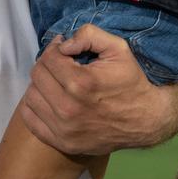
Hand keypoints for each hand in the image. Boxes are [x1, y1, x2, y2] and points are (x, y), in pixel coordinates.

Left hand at [20, 25, 177, 155]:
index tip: (65, 50)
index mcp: (81, 83)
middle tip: (61, 64)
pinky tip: (50, 100)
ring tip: (56, 82)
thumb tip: (63, 44)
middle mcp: (68, 108)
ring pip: (31, 96)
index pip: (48, 58)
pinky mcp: (62, 143)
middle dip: (47, 64)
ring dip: (41, 85)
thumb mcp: (118, 49)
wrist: (146, 120)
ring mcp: (64, 129)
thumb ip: (89, 35)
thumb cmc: (130, 81)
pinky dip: (35, 107)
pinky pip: (30, 120)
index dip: (56, 48)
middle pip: (37, 75)